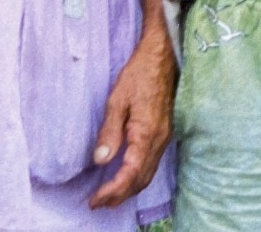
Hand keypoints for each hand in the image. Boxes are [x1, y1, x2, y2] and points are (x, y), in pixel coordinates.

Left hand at [89, 31, 175, 207]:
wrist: (162, 56)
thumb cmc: (138, 74)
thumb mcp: (117, 101)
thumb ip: (109, 132)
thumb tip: (101, 161)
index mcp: (146, 133)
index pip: (130, 173)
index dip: (113, 190)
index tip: (95, 200)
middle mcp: (159, 139)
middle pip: (142, 179)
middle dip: (120, 196)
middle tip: (98, 203)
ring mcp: (165, 136)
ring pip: (149, 173)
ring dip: (130, 189)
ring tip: (110, 196)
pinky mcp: (165, 132)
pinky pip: (153, 163)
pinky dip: (139, 177)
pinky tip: (127, 176)